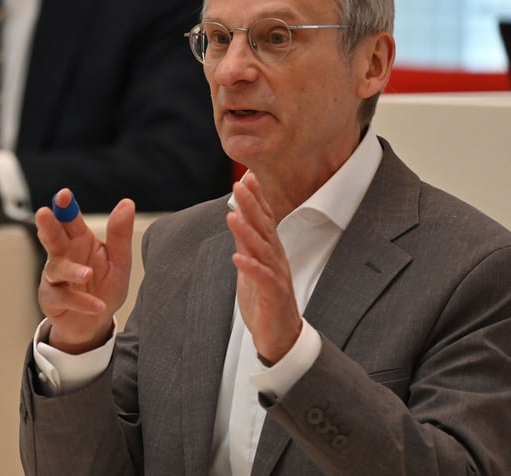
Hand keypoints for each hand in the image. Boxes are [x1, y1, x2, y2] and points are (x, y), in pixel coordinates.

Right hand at [36, 188, 134, 353]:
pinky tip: (97, 305)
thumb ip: (120, 234)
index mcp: (79, 240)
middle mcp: (63, 255)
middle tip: (44, 213)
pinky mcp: (52, 299)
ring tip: (87, 274)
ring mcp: (55, 277)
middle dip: (48, 225)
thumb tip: (127, 203)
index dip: (65, 207)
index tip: (64, 195)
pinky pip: (64, 298)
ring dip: (71, 270)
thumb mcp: (119, 262)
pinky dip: (81, 301)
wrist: (95, 324)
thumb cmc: (104, 287)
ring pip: (56, 268)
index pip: (70, 219)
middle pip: (52, 237)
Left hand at [227, 172, 302, 363]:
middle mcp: (275, 259)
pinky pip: (262, 280)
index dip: (256, 198)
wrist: (280, 335)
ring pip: (262, 251)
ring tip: (233, 216)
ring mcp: (276, 277)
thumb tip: (236, 216)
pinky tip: (237, 258)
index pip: (264, 219)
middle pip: (264, 228)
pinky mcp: (274, 297)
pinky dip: (250, 268)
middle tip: (240, 184)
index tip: (246, 177)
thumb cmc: (265, 299)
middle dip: (252, 206)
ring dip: (248, 233)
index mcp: (270, 251)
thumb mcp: (251, 265)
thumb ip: (246, 242)